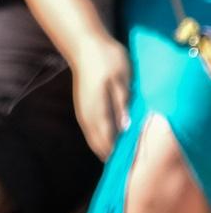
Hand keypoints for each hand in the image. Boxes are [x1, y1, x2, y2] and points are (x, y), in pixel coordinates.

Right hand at [71, 33, 131, 159]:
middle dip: (110, 156)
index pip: (108, 140)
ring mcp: (83, 111)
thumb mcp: (122, 80)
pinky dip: (99, 139)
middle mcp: (87, 115)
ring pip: (92, 138)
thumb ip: (122, 104)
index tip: (131, 165)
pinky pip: (90, 130)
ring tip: (119, 157)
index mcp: (98, 110)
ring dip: (104, 149)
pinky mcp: (82, 107)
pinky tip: (109, 140)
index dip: (119, 154)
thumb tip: (125, 128)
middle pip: (97, 144)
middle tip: (126, 166)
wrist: (84, 46)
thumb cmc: (107, 60)